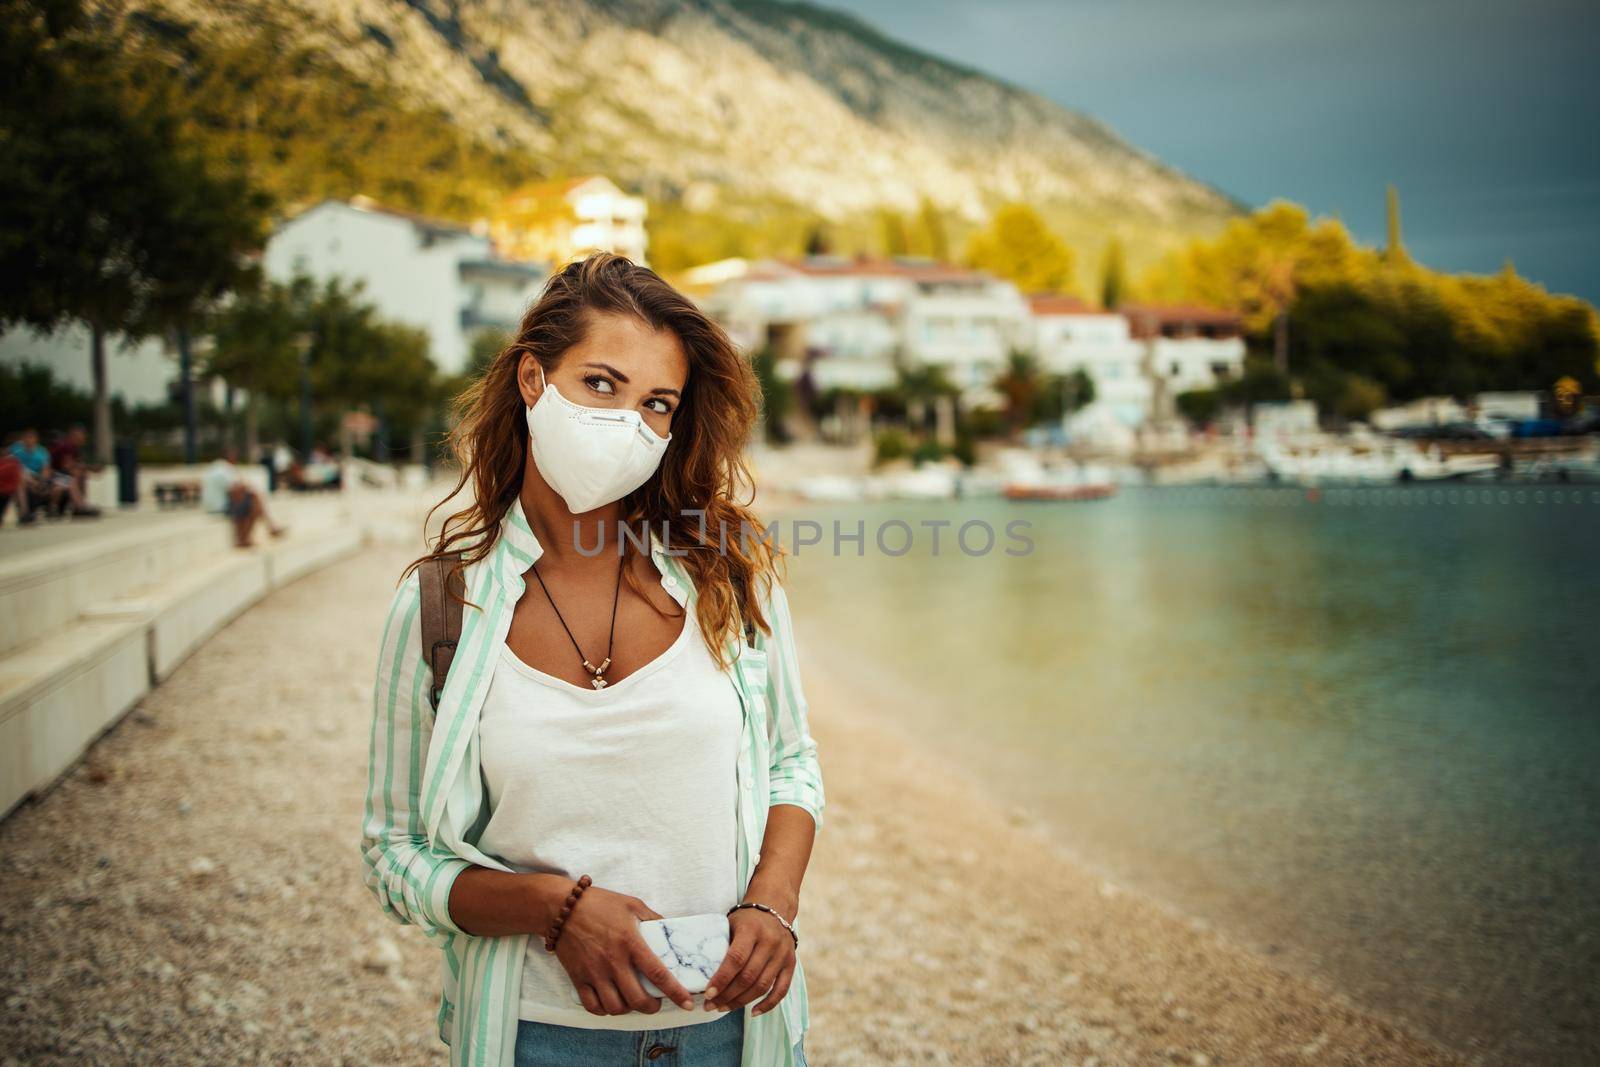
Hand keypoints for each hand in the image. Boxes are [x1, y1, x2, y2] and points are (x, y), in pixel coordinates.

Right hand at [552, 885, 696, 1014]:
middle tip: (655, 1003)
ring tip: (633, 1002)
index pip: (658, 974)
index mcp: (630, 942)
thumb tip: (669, 928)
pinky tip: (611, 1002)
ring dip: (628, 1010)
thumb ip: (653, 918)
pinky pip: (593, 1006)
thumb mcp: (632, 904)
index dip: (676, 992)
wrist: (561, 907)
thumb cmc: (599, 903)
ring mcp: (594, 972)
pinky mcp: (578, 978)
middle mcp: (613, 961)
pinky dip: (604, 1010)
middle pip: (637, 999)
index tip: (687, 1003)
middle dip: (651, 1007)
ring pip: (615, 1007)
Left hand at [703, 902, 796, 1016]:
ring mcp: (782, 954)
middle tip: (710, 1005)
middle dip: (727, 995)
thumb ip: (721, 946)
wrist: (775, 908)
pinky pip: (781, 990)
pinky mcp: (791, 963)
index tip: (708, 994)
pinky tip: (752, 1012)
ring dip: (741, 1001)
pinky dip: (768, 1004)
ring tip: (723, 1008)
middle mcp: (770, 942)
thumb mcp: (730, 924)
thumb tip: (701, 975)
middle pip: (748, 976)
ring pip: (762, 986)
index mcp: (751, 930)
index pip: (736, 959)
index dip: (721, 979)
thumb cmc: (746, 920)